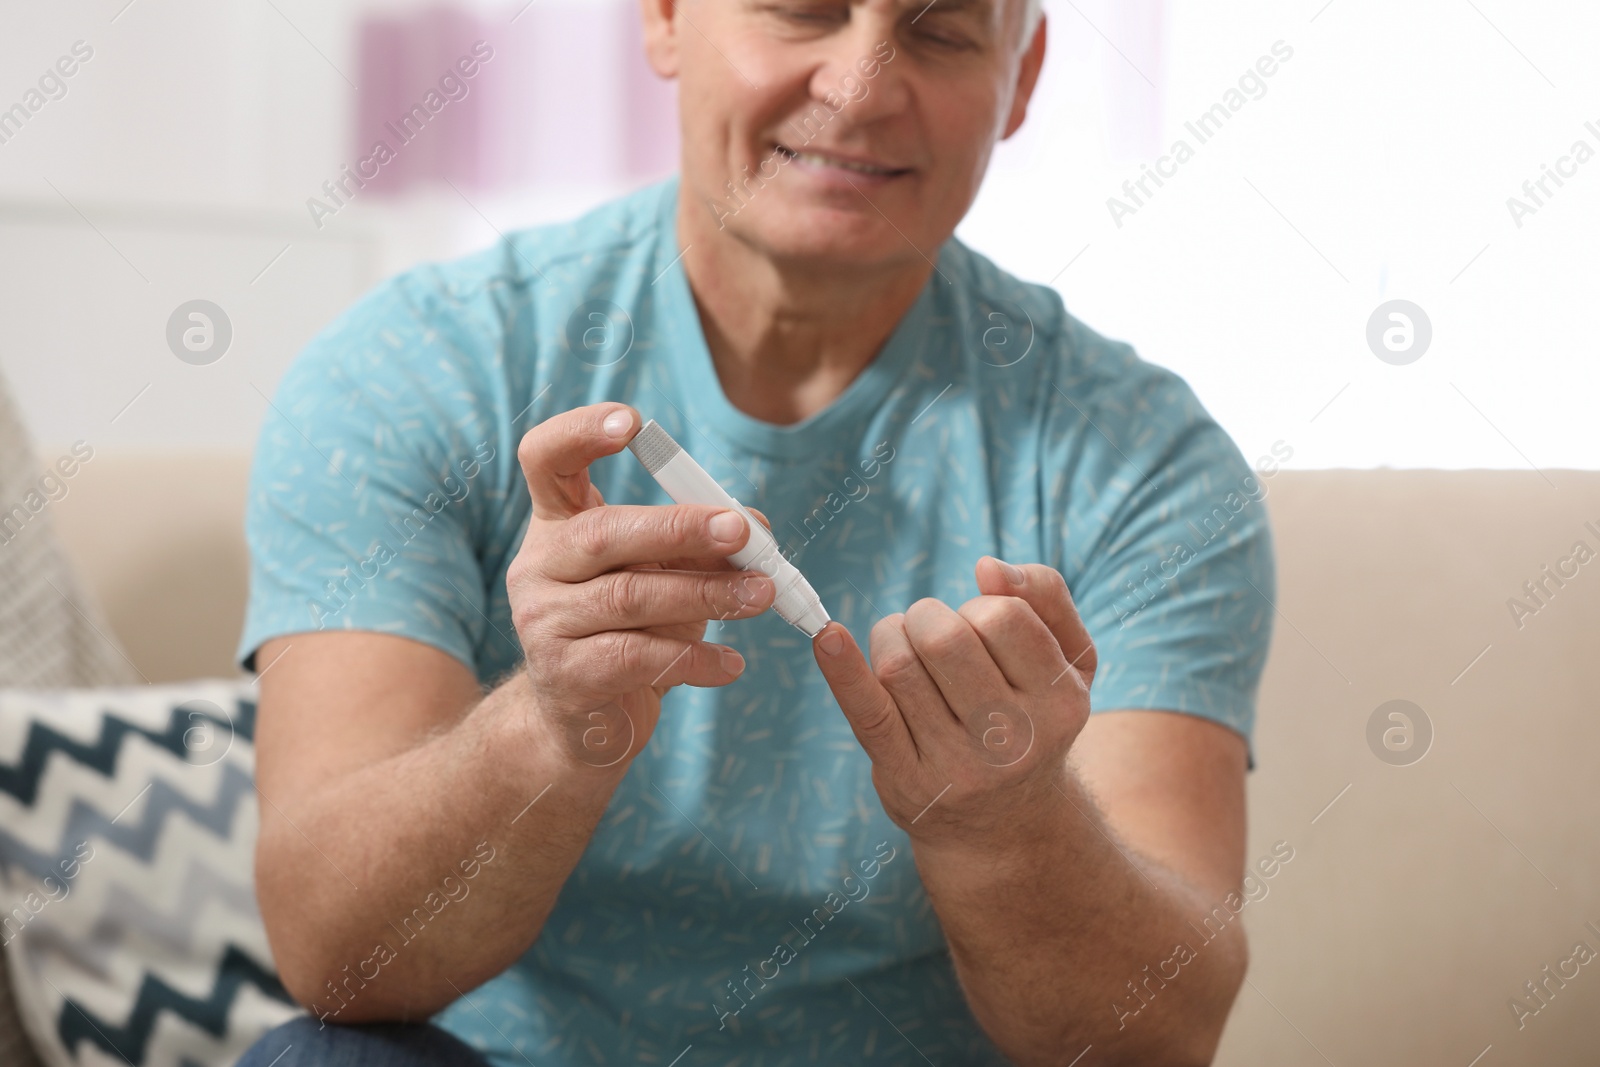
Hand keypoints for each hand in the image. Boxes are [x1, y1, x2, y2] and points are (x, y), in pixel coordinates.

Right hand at [506, 403, 775, 772]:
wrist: (583, 720)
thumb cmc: (631, 630)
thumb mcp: (665, 575)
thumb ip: (701, 544)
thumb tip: (758, 528)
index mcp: (558, 523)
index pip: (545, 458)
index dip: (580, 432)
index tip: (633, 423)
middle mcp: (539, 565)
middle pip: (603, 533)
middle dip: (680, 528)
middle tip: (743, 531)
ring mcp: (543, 621)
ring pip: (629, 597)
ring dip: (706, 594)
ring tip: (762, 595)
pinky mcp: (564, 676)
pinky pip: (636, 659)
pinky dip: (694, 659)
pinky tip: (732, 664)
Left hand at [811, 558, 1097, 854]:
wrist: (1007, 824)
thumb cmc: (1033, 718)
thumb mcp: (1072, 661)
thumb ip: (1046, 596)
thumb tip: (988, 568)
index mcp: (1061, 702)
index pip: (1001, 616)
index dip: (979, 607)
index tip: (979, 629)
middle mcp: (1012, 740)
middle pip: (944, 638)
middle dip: (927, 618)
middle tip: (932, 635)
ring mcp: (957, 766)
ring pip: (899, 665)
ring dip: (890, 638)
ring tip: (906, 652)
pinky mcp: (906, 780)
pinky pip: (869, 714)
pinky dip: (842, 671)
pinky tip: (828, 638)